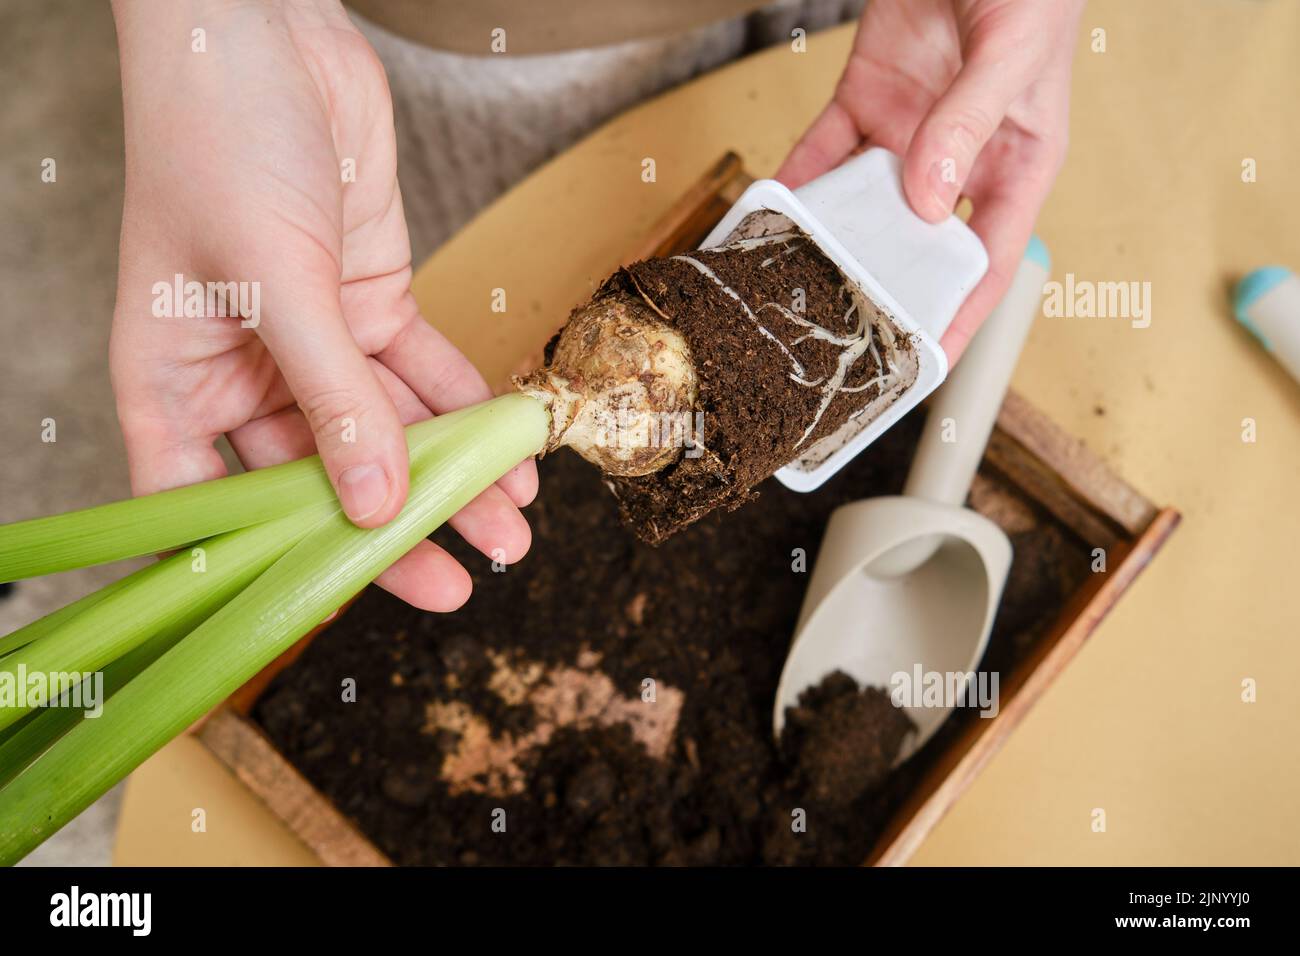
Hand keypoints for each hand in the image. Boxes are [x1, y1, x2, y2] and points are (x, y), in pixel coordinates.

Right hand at [109, 0, 535, 610]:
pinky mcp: (366, 299)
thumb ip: (330, 397)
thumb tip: (374, 505)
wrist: (265, 27)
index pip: (203, 504)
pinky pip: (420, 373)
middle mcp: (239, 370)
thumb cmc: (218, 134)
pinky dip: (465, 411)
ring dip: (449, 478)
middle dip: (393, 529)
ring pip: (385, 431)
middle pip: (318, 478)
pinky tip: (509, 455)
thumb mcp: (273, 280)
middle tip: (454, 585)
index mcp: (171, 379)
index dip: (263, 562)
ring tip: (507, 532)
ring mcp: (308, 337)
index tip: (327, 608)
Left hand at [777, 0, 1082, 361]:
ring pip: (861, 204)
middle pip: (914, 246)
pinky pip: (824, 151)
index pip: (985, 264)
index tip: (922, 367)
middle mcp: (958, 162)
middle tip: (836, 336)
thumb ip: (969, 124)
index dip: (956, 319)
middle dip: (880, 289)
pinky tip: (771, 211)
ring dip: (828, 240)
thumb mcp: (1011, 56)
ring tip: (790, 284)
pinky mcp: (865, 99)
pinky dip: (798, 179)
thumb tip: (928, 201)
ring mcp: (908, 134)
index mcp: (1014, 164)